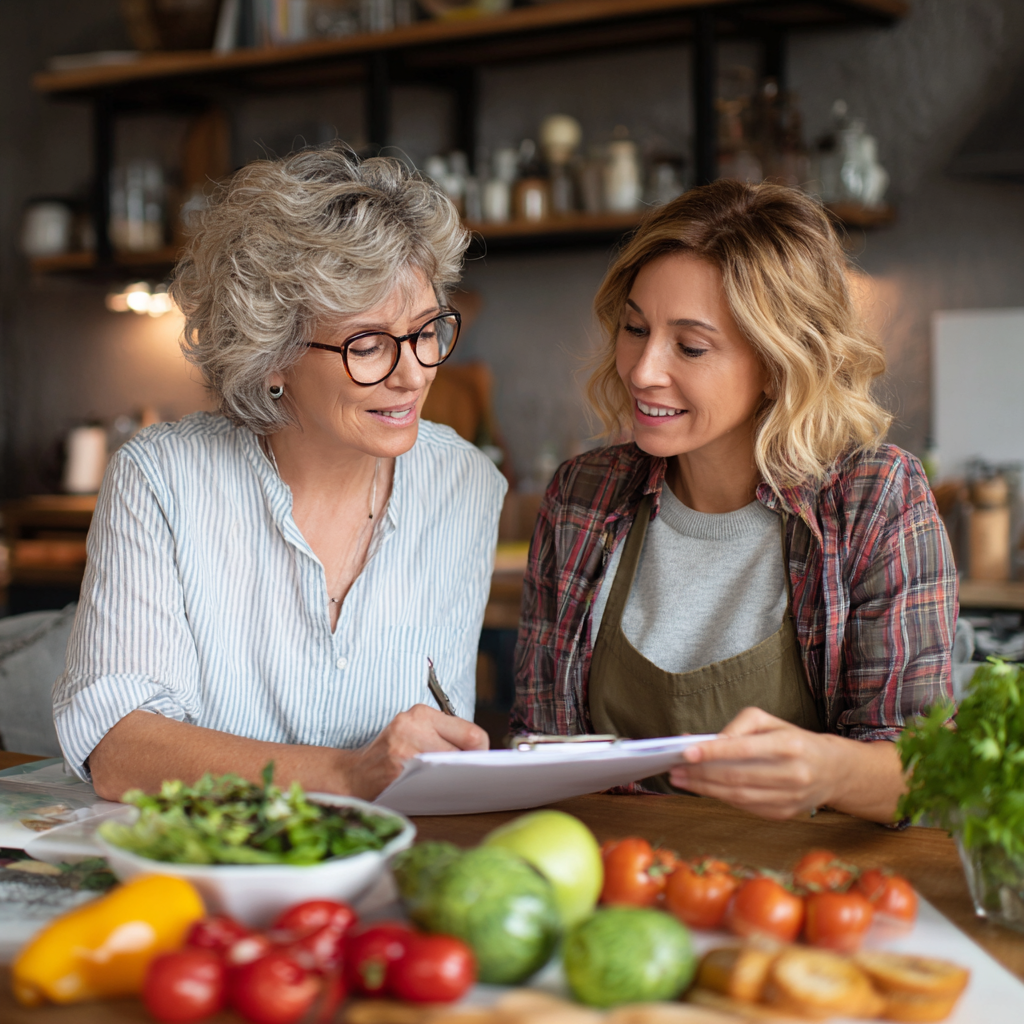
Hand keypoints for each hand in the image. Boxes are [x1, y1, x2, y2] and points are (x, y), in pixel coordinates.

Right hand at [340, 704, 488, 800]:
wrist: (353, 775)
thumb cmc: (391, 755)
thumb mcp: (415, 733)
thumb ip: (444, 735)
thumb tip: (483, 752)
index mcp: (421, 714)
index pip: (472, 733)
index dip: (481, 752)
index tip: (477, 761)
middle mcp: (412, 726)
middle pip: (464, 751)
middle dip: (468, 766)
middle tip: (463, 776)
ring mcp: (404, 749)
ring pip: (451, 768)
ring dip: (454, 779)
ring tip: (444, 781)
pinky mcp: (398, 771)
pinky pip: (434, 784)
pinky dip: (439, 789)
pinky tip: (431, 788)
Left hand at [667, 707, 903, 821]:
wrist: (834, 771)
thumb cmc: (794, 740)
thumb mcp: (771, 722)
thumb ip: (739, 726)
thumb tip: (704, 741)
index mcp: (790, 745)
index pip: (744, 749)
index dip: (712, 751)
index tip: (685, 751)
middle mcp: (793, 774)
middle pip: (737, 776)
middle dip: (700, 773)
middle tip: (674, 768)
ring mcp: (790, 798)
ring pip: (738, 796)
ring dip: (704, 788)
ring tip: (681, 779)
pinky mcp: (784, 814)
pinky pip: (745, 807)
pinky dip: (721, 798)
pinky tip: (703, 789)